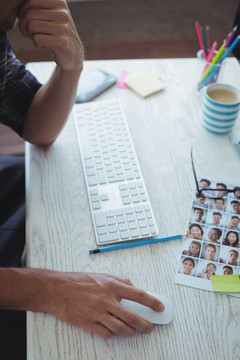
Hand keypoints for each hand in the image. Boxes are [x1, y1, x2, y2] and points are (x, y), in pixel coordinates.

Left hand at [18, 0, 83, 71]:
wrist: (73, 54)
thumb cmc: (57, 34)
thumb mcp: (52, 16)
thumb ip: (39, 7)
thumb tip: (20, 7)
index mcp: (60, 3)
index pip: (31, 1)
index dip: (23, 11)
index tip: (25, 21)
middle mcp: (63, 14)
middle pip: (29, 14)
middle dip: (24, 25)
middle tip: (28, 32)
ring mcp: (63, 28)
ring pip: (31, 26)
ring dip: (30, 35)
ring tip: (36, 38)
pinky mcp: (62, 42)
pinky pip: (37, 40)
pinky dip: (36, 44)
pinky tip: (44, 45)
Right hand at [46, 272, 164, 338]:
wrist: (57, 290)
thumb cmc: (77, 281)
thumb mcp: (101, 275)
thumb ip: (119, 280)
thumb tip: (132, 286)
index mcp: (111, 285)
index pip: (138, 295)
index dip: (152, 302)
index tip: (159, 306)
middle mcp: (106, 300)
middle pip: (133, 317)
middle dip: (145, 324)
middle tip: (150, 326)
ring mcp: (98, 313)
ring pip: (122, 328)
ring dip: (131, 331)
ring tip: (134, 330)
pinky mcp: (89, 323)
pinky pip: (107, 333)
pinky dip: (113, 334)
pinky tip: (115, 331)